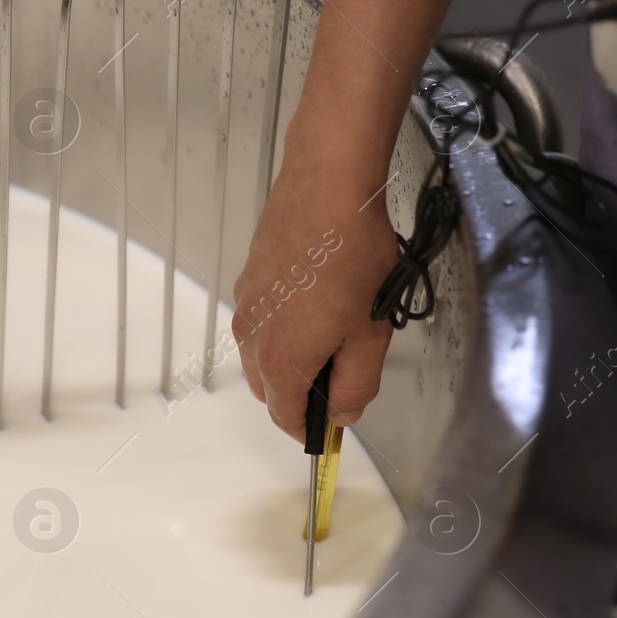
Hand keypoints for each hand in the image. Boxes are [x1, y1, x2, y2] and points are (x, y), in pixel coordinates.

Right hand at [231, 116, 398, 440]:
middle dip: (303, 392)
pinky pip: (263, 319)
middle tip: (344, 372)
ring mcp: (246, 304)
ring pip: (263, 353)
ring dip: (293, 356)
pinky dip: (285, 325)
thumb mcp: (370, 333)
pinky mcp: (249, 277)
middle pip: (270, 388)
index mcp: (280, 360)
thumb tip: (343, 413)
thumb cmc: (351, 254)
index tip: (331, 429)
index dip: (311, 431)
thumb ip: (356, 384)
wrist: (328, 186)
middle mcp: (251, 336)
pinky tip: (319, 299)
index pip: (286, 417)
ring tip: (336, 327)